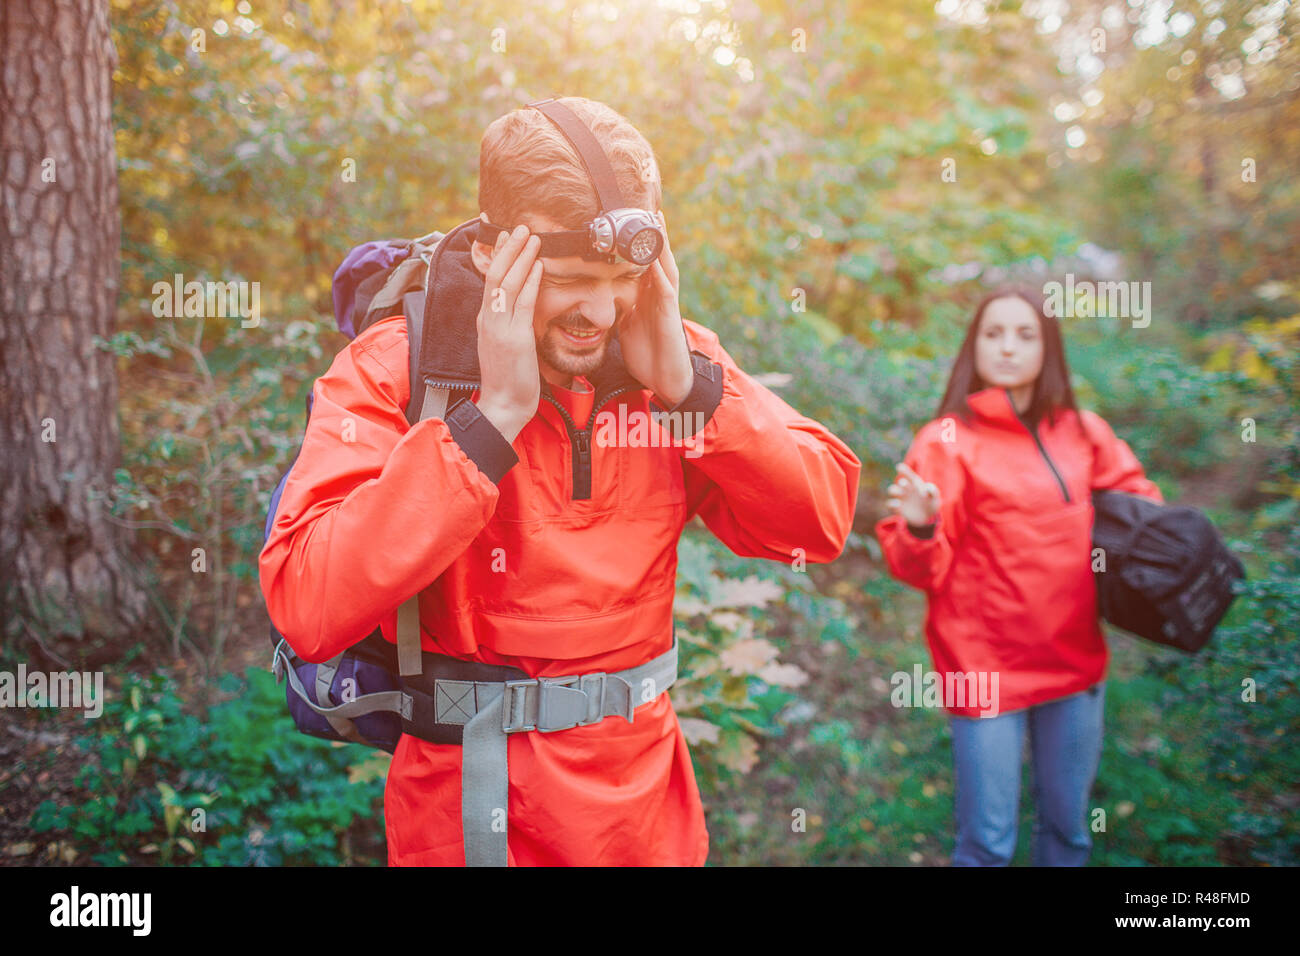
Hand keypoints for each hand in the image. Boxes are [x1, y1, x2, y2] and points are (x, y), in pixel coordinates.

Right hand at [475, 224, 542, 442]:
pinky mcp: (514, 338)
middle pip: (495, 274)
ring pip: (506, 283)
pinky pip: (522, 303)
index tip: (504, 235)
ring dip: (520, 257)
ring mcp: (499, 328)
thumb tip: (521, 305)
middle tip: (519, 226)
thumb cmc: (508, 379)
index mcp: (486, 319)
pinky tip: (538, 265)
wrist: (502, 406)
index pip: (490, 279)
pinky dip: (530, 281)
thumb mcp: (505, 345)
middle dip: (508, 248)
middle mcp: (488, 319)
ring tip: (531, 236)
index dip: (497, 255)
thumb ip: (509, 323)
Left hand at [618, 210, 694, 406]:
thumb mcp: (627, 327)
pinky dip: (661, 274)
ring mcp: (666, 304)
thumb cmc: (648, 355)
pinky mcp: (669, 317)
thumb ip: (620, 310)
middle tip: (650, 208)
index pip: (643, 263)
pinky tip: (657, 260)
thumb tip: (603, 301)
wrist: (664, 380)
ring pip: (665, 268)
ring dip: (662, 246)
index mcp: (647, 297)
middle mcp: (659, 295)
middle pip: (658, 259)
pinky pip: (666, 291)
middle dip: (654, 235)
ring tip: (657, 222)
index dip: (638, 243)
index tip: (631, 220)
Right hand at [887, 462, 939, 526]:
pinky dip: (892, 503)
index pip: (908, 474)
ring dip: (895, 490)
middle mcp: (906, 489)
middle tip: (906, 484)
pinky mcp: (897, 508)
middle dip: (902, 482)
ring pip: (892, 490)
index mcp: (915, 483)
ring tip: (901, 493)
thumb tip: (926, 488)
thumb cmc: (931, 503)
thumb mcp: (935, 497)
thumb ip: (933, 491)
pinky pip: (889, 504)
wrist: (927, 518)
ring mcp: (901, 498)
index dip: (903, 470)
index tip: (899, 467)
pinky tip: (898, 504)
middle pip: (900, 482)